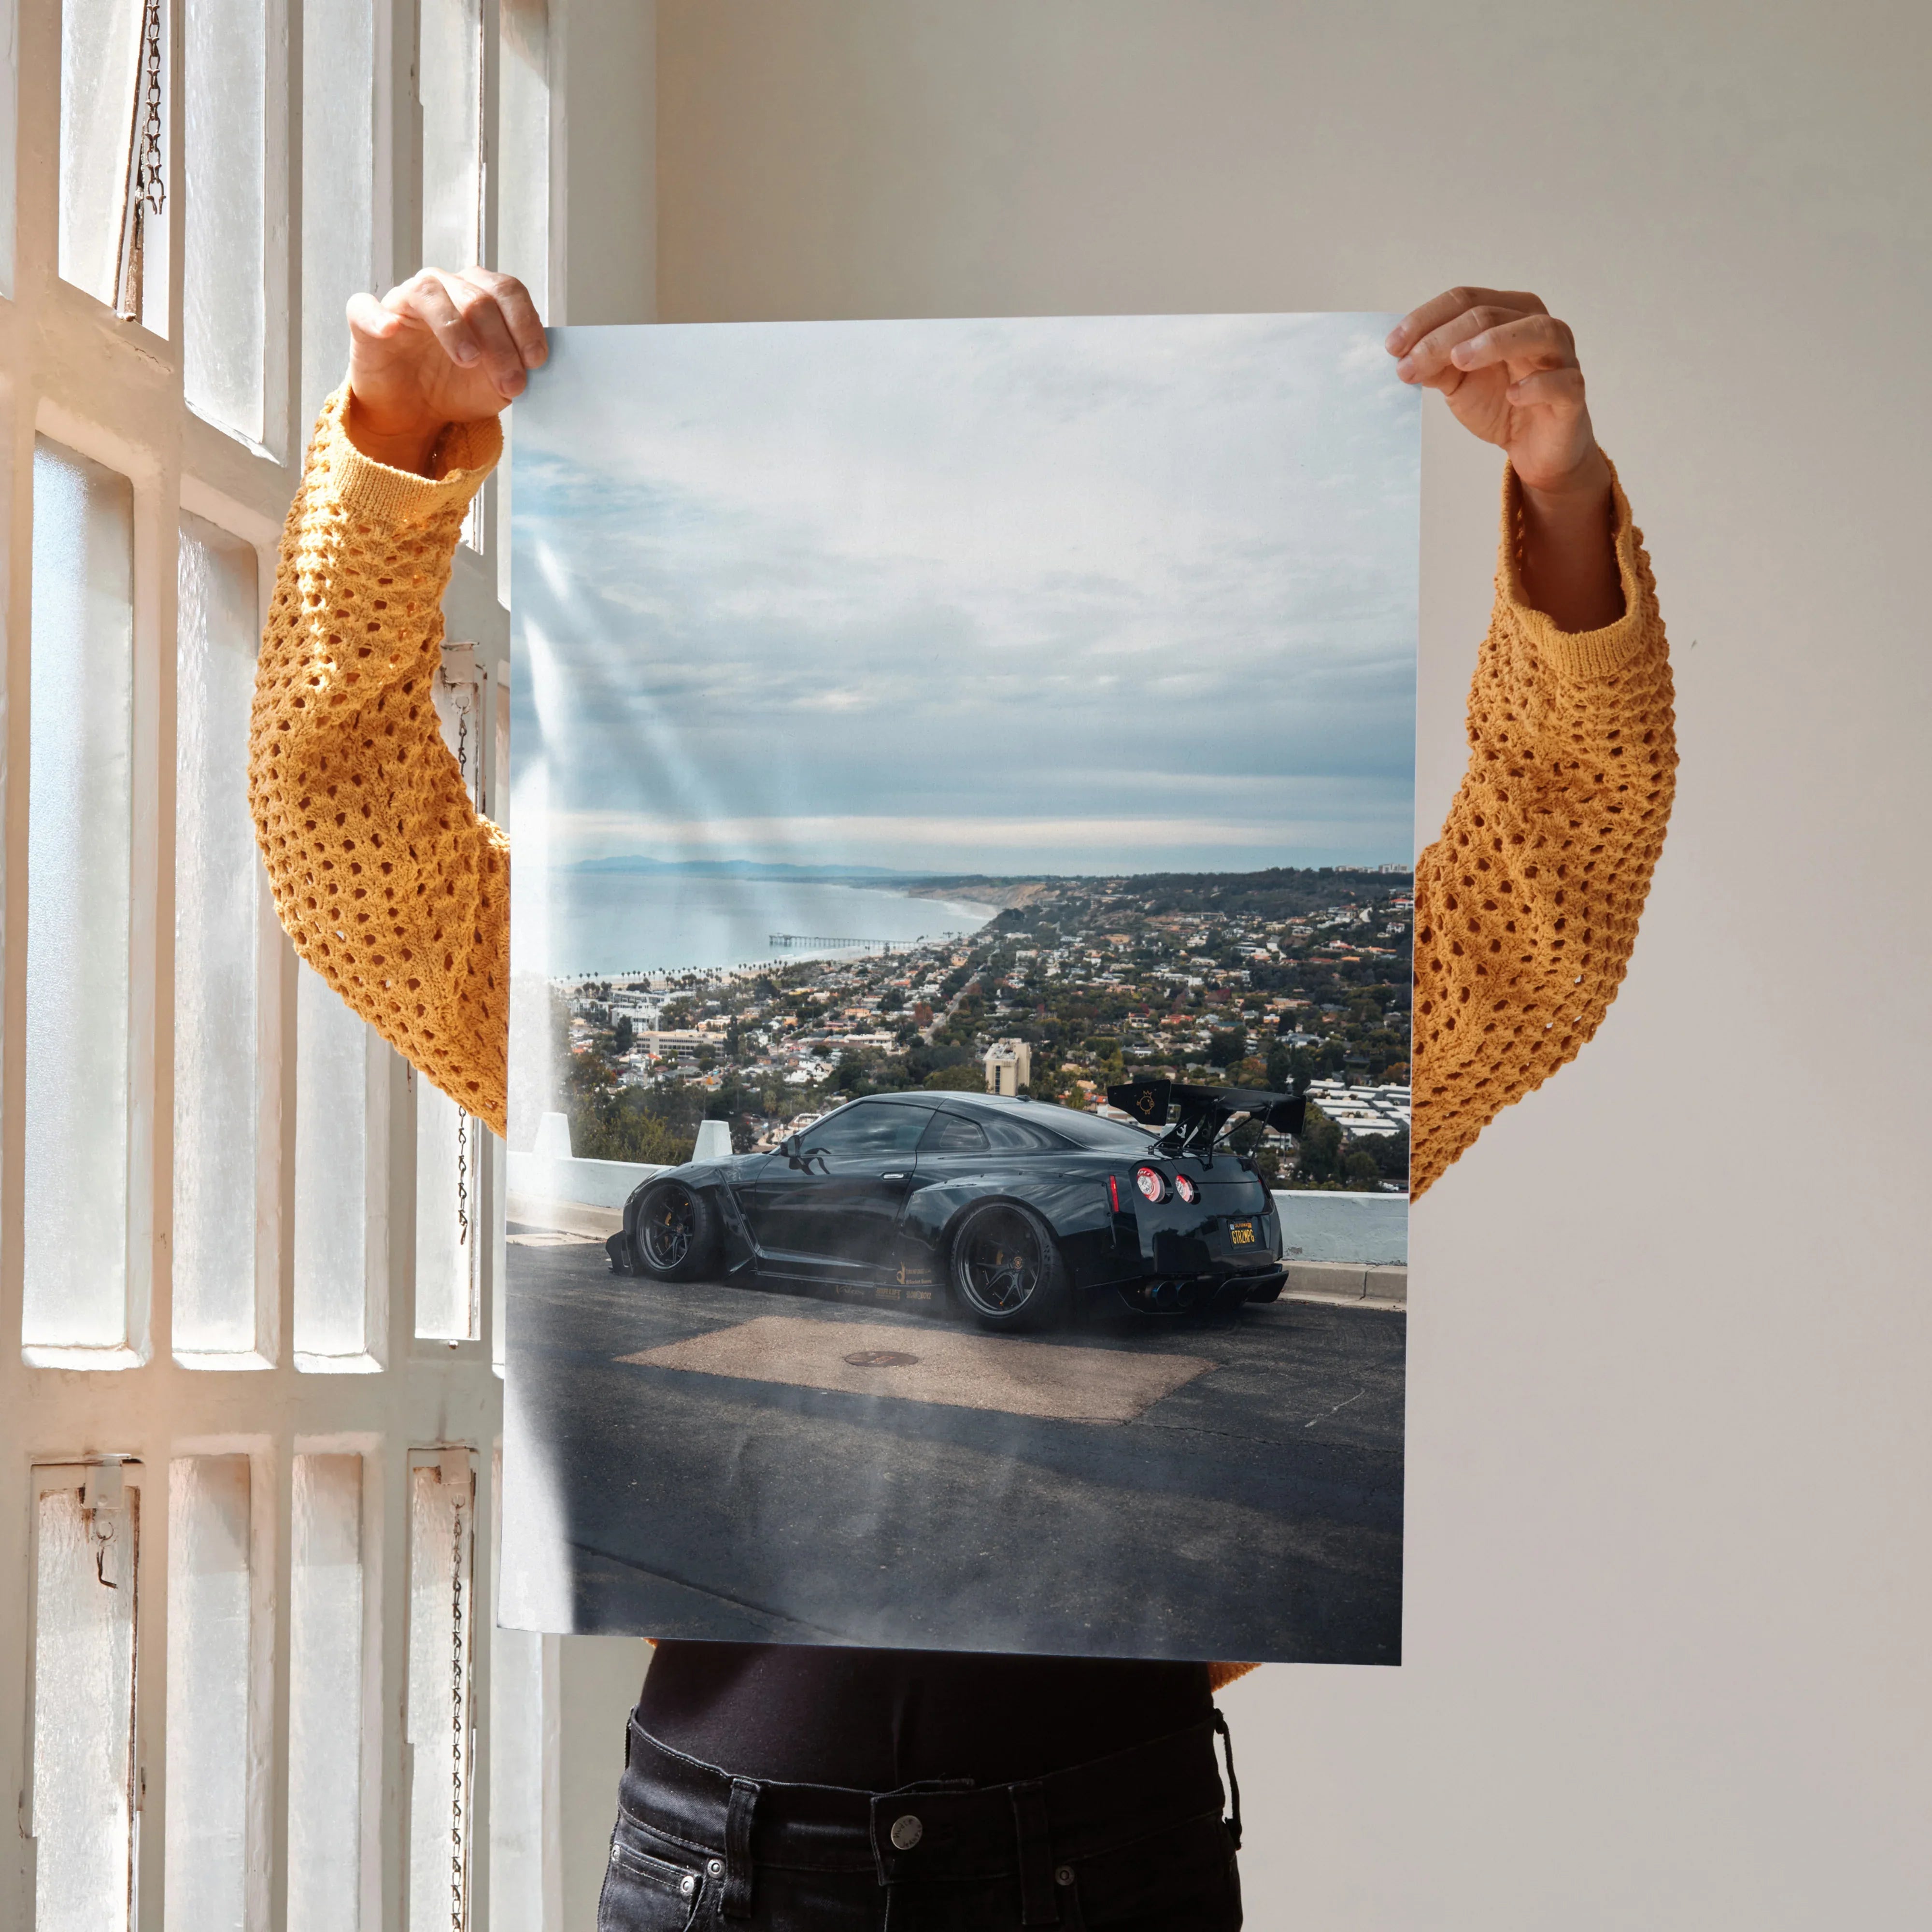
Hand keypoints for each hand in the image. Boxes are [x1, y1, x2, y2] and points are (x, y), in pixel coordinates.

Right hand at [344, 267, 546, 473]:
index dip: (525, 323)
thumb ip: (517, 367)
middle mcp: (443, 288)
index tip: (536, 361)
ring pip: (429, 293)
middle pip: (476, 297)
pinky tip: (391, 331)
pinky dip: (378, 317)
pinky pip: (366, 308)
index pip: (507, 291)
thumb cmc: (458, 387)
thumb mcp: (498, 383)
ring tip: (469, 360)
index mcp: (478, 295)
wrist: (415, 411)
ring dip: (454, 327)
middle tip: (511, 383)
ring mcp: (404, 301)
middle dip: (500, 342)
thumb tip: (534, 361)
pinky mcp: (367, 320)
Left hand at [1388, 287, 1621, 628]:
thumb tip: (1402, 355)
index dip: (1426, 319)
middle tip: (1409, 364)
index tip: (1392, 347)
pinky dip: (1537, 385)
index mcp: (1509, 313)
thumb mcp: (1458, 382)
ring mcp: (1561, 357)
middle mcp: (1538, 325)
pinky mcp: (1572, 393)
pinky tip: (1512, 394)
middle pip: (1490, 314)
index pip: (1465, 300)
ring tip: (1458, 360)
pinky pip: (1561, 382)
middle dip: (1443, 338)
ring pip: (1535, 332)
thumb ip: (1435, 365)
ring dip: (1494, 342)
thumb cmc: (1500, 403)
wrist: (1534, 447)